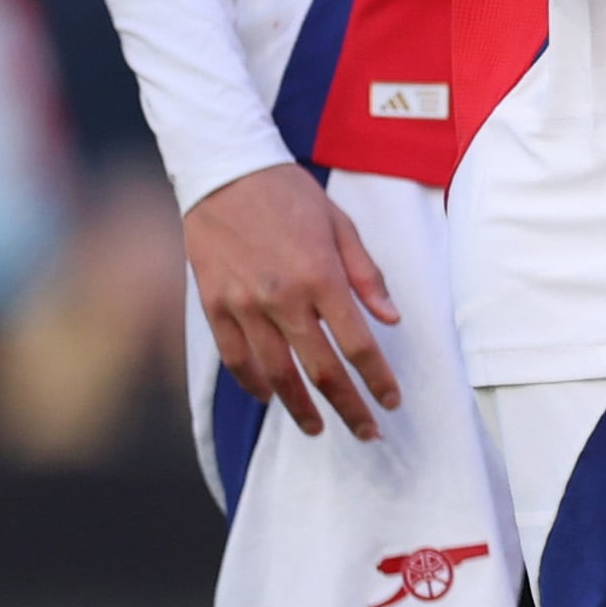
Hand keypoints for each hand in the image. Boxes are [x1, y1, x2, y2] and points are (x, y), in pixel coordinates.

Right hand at [185, 164, 401, 439]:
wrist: (226, 174)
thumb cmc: (291, 196)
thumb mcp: (342, 225)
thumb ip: (367, 275)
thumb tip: (391, 319)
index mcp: (321, 277)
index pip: (357, 344)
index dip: (377, 379)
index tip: (391, 403)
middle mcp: (282, 299)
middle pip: (319, 369)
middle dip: (347, 406)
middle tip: (366, 432)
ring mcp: (243, 305)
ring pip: (275, 373)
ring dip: (299, 407)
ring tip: (319, 426)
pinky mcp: (214, 305)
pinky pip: (235, 358)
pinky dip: (253, 384)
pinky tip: (270, 399)